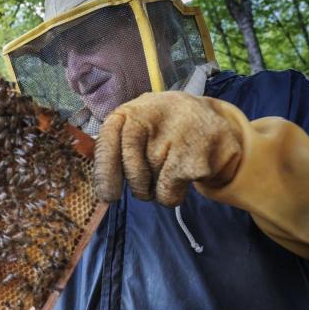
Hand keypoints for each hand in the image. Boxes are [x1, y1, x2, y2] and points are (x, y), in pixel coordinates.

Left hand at [94, 91, 242, 205]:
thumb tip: (97, 186)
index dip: (104, 174)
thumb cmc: (162, 130)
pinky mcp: (194, 158)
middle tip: (143, 188)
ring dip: (156, 189)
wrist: (211, 121)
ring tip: (170, 166)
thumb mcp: (135, 126)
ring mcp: (175, 135)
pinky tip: (184, 174)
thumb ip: (113, 147)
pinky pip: (168, 195)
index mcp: (128, 112)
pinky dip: (173, 195)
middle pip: (132, 172)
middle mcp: (149, 118)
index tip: (107, 197)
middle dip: (137, 187)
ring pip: (150, 186)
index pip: (107, 144)